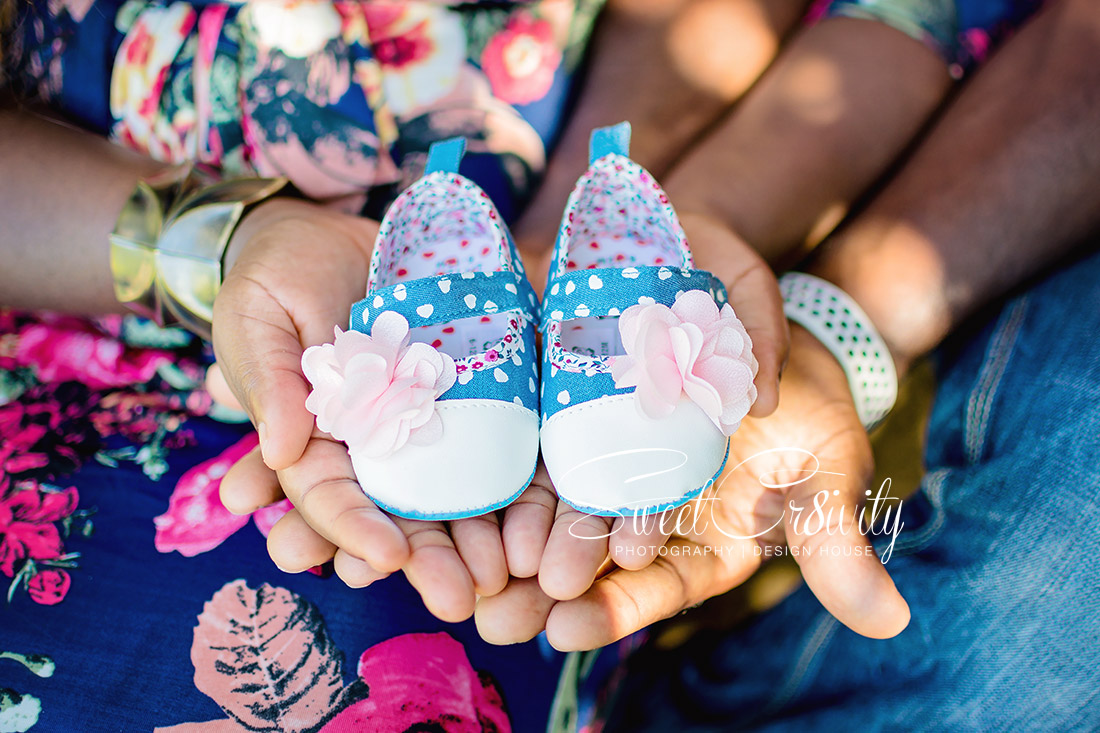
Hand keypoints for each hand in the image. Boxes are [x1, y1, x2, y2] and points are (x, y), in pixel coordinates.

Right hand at [210, 199, 512, 620]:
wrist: (331, 230)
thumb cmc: (276, 274)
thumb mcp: (257, 317)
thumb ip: (269, 381)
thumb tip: (282, 453)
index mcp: (312, 440)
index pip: (329, 496)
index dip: (353, 530)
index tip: (384, 560)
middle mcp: (371, 443)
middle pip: (400, 509)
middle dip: (429, 556)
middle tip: (462, 600)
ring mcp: (422, 418)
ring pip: (452, 486)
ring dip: (478, 533)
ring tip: (512, 574)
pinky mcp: (466, 386)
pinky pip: (495, 431)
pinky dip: (516, 471)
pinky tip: (542, 511)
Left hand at [476, 325, 909, 648]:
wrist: (768, 323)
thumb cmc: (806, 404)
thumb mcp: (826, 467)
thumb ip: (836, 540)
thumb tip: (889, 624)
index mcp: (702, 542)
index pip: (657, 586)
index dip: (616, 607)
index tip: (567, 628)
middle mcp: (645, 514)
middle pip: (590, 562)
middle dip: (540, 590)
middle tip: (491, 617)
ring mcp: (605, 465)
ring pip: (552, 513)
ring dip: (506, 543)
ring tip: (459, 575)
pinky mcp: (575, 413)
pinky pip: (534, 443)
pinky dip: (502, 468)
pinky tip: (457, 490)